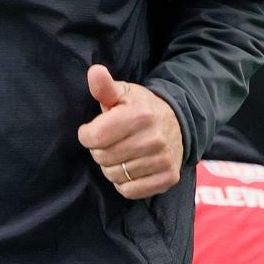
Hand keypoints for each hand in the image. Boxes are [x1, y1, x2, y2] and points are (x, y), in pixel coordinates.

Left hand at [77, 64, 183, 198]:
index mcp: (138, 116)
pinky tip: (130, 167)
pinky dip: (124, 183)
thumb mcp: (122, 93)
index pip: (93, 137)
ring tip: (121, 152)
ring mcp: (163, 160)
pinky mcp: (169, 177)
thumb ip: (104, 86)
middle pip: (101, 157)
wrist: (177, 123)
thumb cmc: (140, 107)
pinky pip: (130, 191)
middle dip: (99, 150)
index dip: (87, 134)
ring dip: (111, 166)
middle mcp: (153, 139)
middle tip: (110, 141)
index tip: (93, 129)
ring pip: (114, 176)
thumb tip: (94, 72)